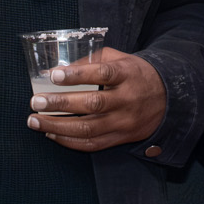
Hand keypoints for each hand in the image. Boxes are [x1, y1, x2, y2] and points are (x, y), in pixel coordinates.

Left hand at [26, 47, 166, 150]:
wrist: (168, 98)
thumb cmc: (136, 75)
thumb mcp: (120, 58)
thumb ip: (93, 60)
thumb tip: (61, 69)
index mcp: (128, 74)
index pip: (103, 74)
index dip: (78, 75)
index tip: (54, 75)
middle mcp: (127, 100)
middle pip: (92, 104)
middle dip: (60, 104)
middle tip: (37, 102)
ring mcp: (124, 122)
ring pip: (88, 129)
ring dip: (58, 126)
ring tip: (35, 120)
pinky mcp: (120, 138)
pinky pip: (92, 144)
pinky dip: (69, 141)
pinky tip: (51, 133)